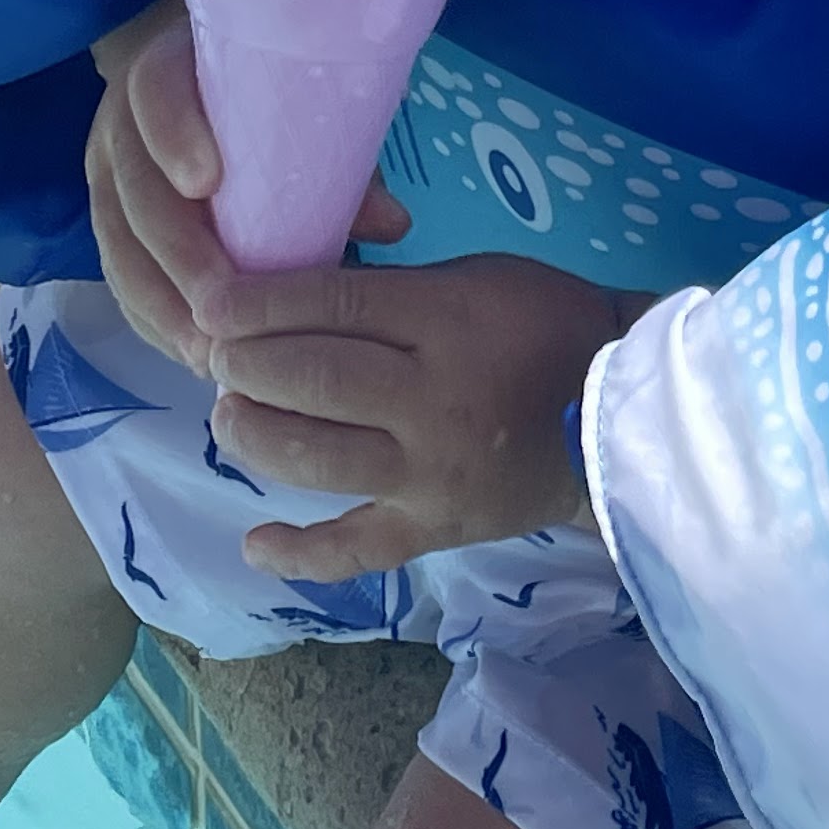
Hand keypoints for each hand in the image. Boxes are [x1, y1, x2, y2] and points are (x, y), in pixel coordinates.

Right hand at [87, 5, 405, 379]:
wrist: (202, 92)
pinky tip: (191, 354)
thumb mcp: (299, 109)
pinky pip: (117, 280)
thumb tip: (391, 224)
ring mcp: (107, 179)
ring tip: (210, 351)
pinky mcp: (107, 227)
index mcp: (167, 70)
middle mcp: (123, 124)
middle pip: (134, 188)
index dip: (173, 134)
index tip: (207, 181)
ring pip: (117, 245)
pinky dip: (153, 321)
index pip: (155, 92)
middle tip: (222, 307)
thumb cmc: (265, 99)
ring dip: (162, 304)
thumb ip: (334, 159)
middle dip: (176, 253)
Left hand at [193, 253, 632, 580]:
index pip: (332, 306)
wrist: (618, 413)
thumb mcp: (472, 275)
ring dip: (255, 435)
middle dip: (246, 364)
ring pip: (319, 459)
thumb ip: (388, 284)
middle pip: (315, 379)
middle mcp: (434, 400)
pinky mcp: (436, 529)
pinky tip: (253, 544)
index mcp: (447, 320)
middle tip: (214, 356)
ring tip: (227, 417)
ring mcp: (432, 474)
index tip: (210, 301)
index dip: (258, 304)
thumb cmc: (540, 322)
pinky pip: (359, 549)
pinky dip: (301, 553)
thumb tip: (286, 287)